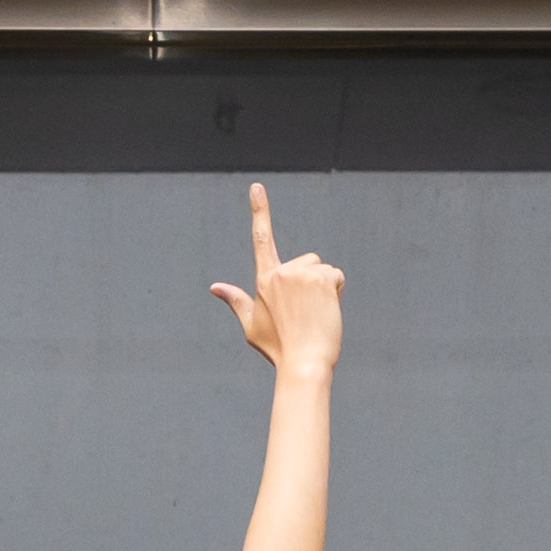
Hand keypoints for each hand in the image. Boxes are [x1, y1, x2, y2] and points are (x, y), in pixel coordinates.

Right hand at [204, 182, 344, 379]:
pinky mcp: (322, 279)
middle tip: (305, 311)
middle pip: (307, 260)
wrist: (303, 363)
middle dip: (311, 280)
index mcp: (264, 280)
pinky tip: (326, 311)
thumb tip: (214, 287)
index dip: (259, 211)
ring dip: (324, 288)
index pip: (261, 238)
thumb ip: (236, 300)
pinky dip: (336, 292)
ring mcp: (302, 274)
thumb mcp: (252, 325)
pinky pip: (335, 276)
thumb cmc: (278, 348)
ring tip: (315, 314)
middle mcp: (282, 272)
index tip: (256, 188)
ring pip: (322, 270)